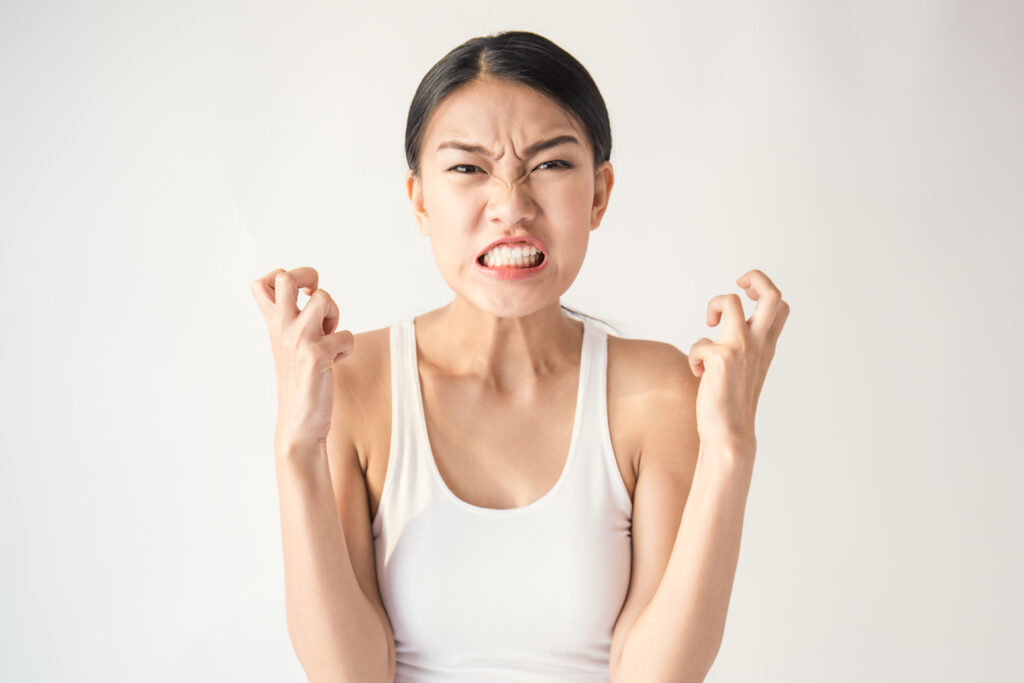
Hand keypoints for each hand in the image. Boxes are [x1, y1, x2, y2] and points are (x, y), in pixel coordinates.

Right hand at [250, 267, 353, 454]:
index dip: (284, 275)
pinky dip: (347, 348)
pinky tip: (335, 363)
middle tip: (315, 300)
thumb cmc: (300, 382)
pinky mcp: (317, 355)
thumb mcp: (287, 345)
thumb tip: (302, 289)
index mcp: (274, 325)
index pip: (262, 283)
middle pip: (286, 278)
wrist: (298, 424)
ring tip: (329, 336)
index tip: (300, 292)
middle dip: (309, 277)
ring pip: (323, 298)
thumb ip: (289, 318)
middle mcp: (282, 328)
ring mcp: (298, 340)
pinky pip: (346, 335)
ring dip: (334, 315)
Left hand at [688, 269, 789, 454]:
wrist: (729, 434)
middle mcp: (758, 344)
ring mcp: (741, 348)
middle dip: (755, 277)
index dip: (763, 290)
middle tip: (738, 286)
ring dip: (714, 305)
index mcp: (766, 346)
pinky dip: (694, 356)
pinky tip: (698, 373)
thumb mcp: (744, 370)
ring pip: (730, 301)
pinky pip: (699, 342)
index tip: (746, 296)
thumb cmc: (731, 403)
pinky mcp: (721, 358)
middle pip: (772, 294)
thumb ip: (740, 349)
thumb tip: (719, 333)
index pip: (780, 305)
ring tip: (709, 326)